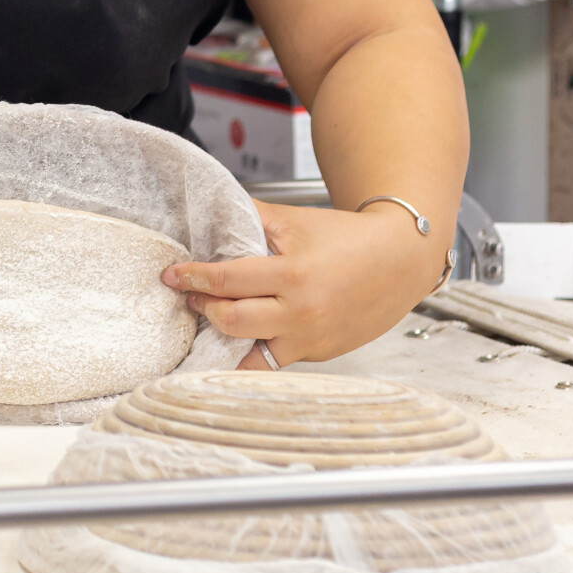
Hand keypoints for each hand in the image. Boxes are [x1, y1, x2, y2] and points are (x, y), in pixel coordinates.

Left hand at [163, 199, 450, 368]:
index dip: (192, 278)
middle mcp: (302, 313)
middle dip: (203, 307)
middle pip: (231, 321)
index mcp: (292, 275)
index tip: (172, 275)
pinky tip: (235, 340)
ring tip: (212, 318)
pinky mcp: (320, 355)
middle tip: (191, 295)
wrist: (400, 260)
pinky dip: (251, 352)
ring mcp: (312, 339)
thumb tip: (208, 211)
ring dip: (222, 337)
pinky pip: (274, 361)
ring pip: (248, 353)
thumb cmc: (346, 237)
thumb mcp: (294, 220)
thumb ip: (250, 217)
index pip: (226, 280)